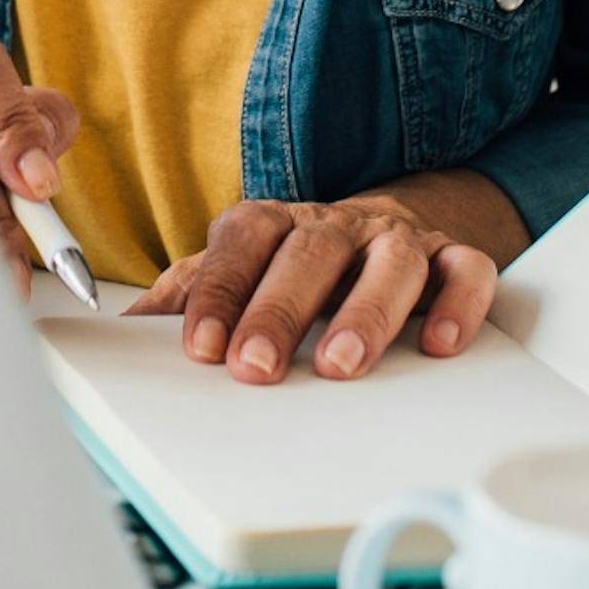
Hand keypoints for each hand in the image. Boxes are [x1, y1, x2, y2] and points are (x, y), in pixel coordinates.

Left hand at [128, 173, 519, 384]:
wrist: (382, 228)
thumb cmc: (296, 266)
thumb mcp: (237, 273)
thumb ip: (186, 298)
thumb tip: (122, 334)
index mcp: (275, 223)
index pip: (242, 243)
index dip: (221, 291)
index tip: (201, 346)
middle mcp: (336, 224)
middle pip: (309, 252)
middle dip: (279, 310)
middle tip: (257, 366)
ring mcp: (397, 238)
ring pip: (389, 260)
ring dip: (365, 312)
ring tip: (342, 364)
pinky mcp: (453, 257)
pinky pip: (466, 270)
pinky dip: (456, 304)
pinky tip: (436, 344)